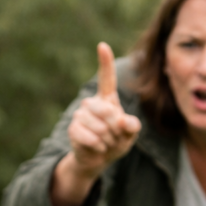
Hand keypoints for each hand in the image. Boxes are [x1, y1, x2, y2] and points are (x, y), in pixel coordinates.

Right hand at [68, 42, 141, 173]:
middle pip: (107, 111)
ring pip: (99, 126)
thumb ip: (132, 126)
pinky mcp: (73, 129)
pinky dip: (98, 146)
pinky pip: (89, 137)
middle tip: (115, 137)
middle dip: (115, 129)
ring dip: (107, 140)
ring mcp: (81, 115)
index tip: (102, 46)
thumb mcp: (130, 135)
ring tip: (106, 142)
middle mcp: (92, 103)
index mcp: (107, 99)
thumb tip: (122, 121)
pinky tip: (97, 147)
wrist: (98, 159)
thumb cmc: (116, 142)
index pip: (106, 78)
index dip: (105, 63)